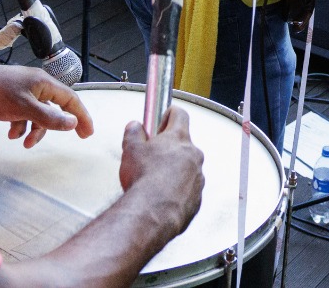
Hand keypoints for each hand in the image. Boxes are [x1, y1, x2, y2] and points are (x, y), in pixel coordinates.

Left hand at [0, 63, 92, 146]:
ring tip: (24, 143)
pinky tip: (11, 134)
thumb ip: (49, 117)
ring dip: (35, 129)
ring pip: (39, 113)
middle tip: (72, 138)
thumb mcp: (24, 108)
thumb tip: (72, 123)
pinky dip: (20, 125)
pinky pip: (24, 114)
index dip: (81, 115)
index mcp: (44, 83)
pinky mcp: (10, 98)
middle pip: (56, 106)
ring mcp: (23, 91)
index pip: (70, 99)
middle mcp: (36, 85)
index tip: (87, 133)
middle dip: (58, 125)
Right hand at [118, 109, 203, 235]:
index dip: (168, 115)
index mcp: (178, 139)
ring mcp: (198, 177)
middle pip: (183, 143)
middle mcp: (193, 155)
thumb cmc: (143, 181)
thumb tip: (134, 127)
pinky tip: (161, 196)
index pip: (179, 115)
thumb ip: (133, 133)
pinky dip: (177, 190)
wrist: (151, 213)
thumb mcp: (130, 149)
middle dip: (168, 147)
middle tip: (151, 155)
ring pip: (187, 167)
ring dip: (174, 170)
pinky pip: (188, 189)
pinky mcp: (197, 198)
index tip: (161, 118)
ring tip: (154, 180)